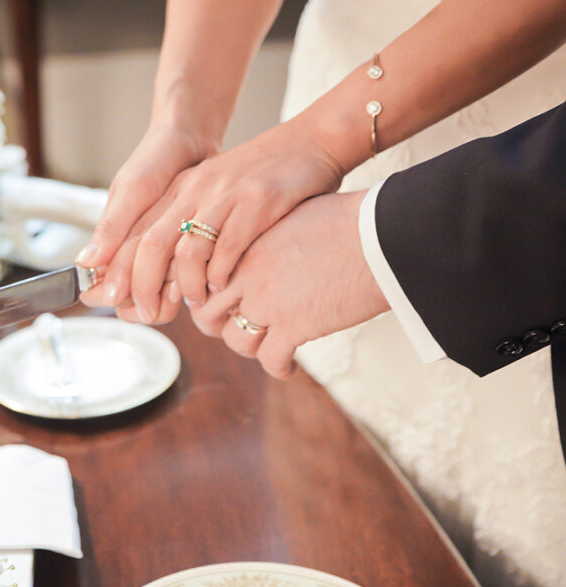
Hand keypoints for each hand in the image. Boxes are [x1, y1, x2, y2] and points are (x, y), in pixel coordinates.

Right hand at [78, 124, 214, 306]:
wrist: (191, 141)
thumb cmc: (156, 159)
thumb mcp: (134, 191)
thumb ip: (112, 228)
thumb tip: (85, 264)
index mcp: (109, 242)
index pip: (102, 290)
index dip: (118, 298)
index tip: (134, 292)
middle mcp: (130, 253)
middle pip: (130, 303)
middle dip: (147, 303)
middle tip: (169, 289)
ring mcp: (156, 254)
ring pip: (156, 297)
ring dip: (169, 296)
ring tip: (185, 281)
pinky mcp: (179, 251)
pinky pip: (179, 280)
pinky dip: (187, 282)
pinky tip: (200, 273)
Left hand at [98, 118, 345, 323]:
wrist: (311, 142)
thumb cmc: (260, 180)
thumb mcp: (214, 194)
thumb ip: (185, 225)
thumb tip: (160, 275)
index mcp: (180, 188)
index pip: (135, 233)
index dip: (121, 271)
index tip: (119, 301)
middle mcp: (196, 189)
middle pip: (150, 243)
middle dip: (143, 286)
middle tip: (150, 312)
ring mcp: (226, 194)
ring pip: (187, 250)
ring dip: (187, 285)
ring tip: (196, 300)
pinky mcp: (258, 201)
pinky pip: (228, 249)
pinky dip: (221, 275)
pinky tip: (224, 285)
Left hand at [189, 190, 389, 377]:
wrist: (382, 234)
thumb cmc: (349, 220)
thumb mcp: (293, 219)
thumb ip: (270, 238)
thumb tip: (273, 249)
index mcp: (244, 244)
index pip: (205, 279)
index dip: (210, 296)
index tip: (224, 304)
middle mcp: (246, 274)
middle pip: (208, 313)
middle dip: (219, 326)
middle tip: (238, 329)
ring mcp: (267, 301)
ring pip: (235, 340)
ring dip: (250, 348)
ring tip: (267, 347)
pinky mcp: (293, 326)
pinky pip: (270, 360)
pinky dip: (279, 368)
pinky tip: (290, 367)